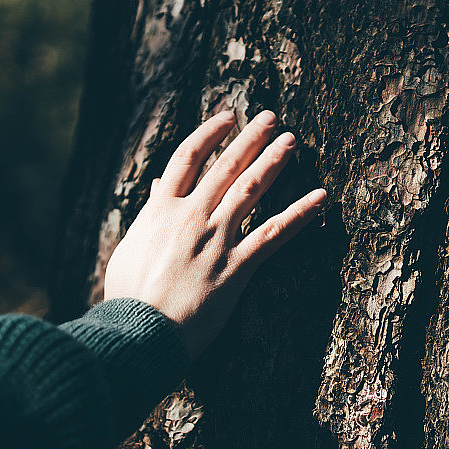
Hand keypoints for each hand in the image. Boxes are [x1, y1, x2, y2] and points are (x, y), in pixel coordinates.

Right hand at [103, 110, 325, 358]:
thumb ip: (149, 217)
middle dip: (251, 138)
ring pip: (251, 189)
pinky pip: (274, 234)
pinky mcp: (237, 266)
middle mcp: (191, 216)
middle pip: (225, 166)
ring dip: (274, 161)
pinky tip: (320, 197)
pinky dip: (300, 214)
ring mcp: (216, 239)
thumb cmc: (128, 297)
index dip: (209, 132)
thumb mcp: (130, 249)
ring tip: (292, 141)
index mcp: (161, 209)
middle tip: (271, 117)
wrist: (140, 332)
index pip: (187, 157)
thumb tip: (158, 189)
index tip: (227, 116)